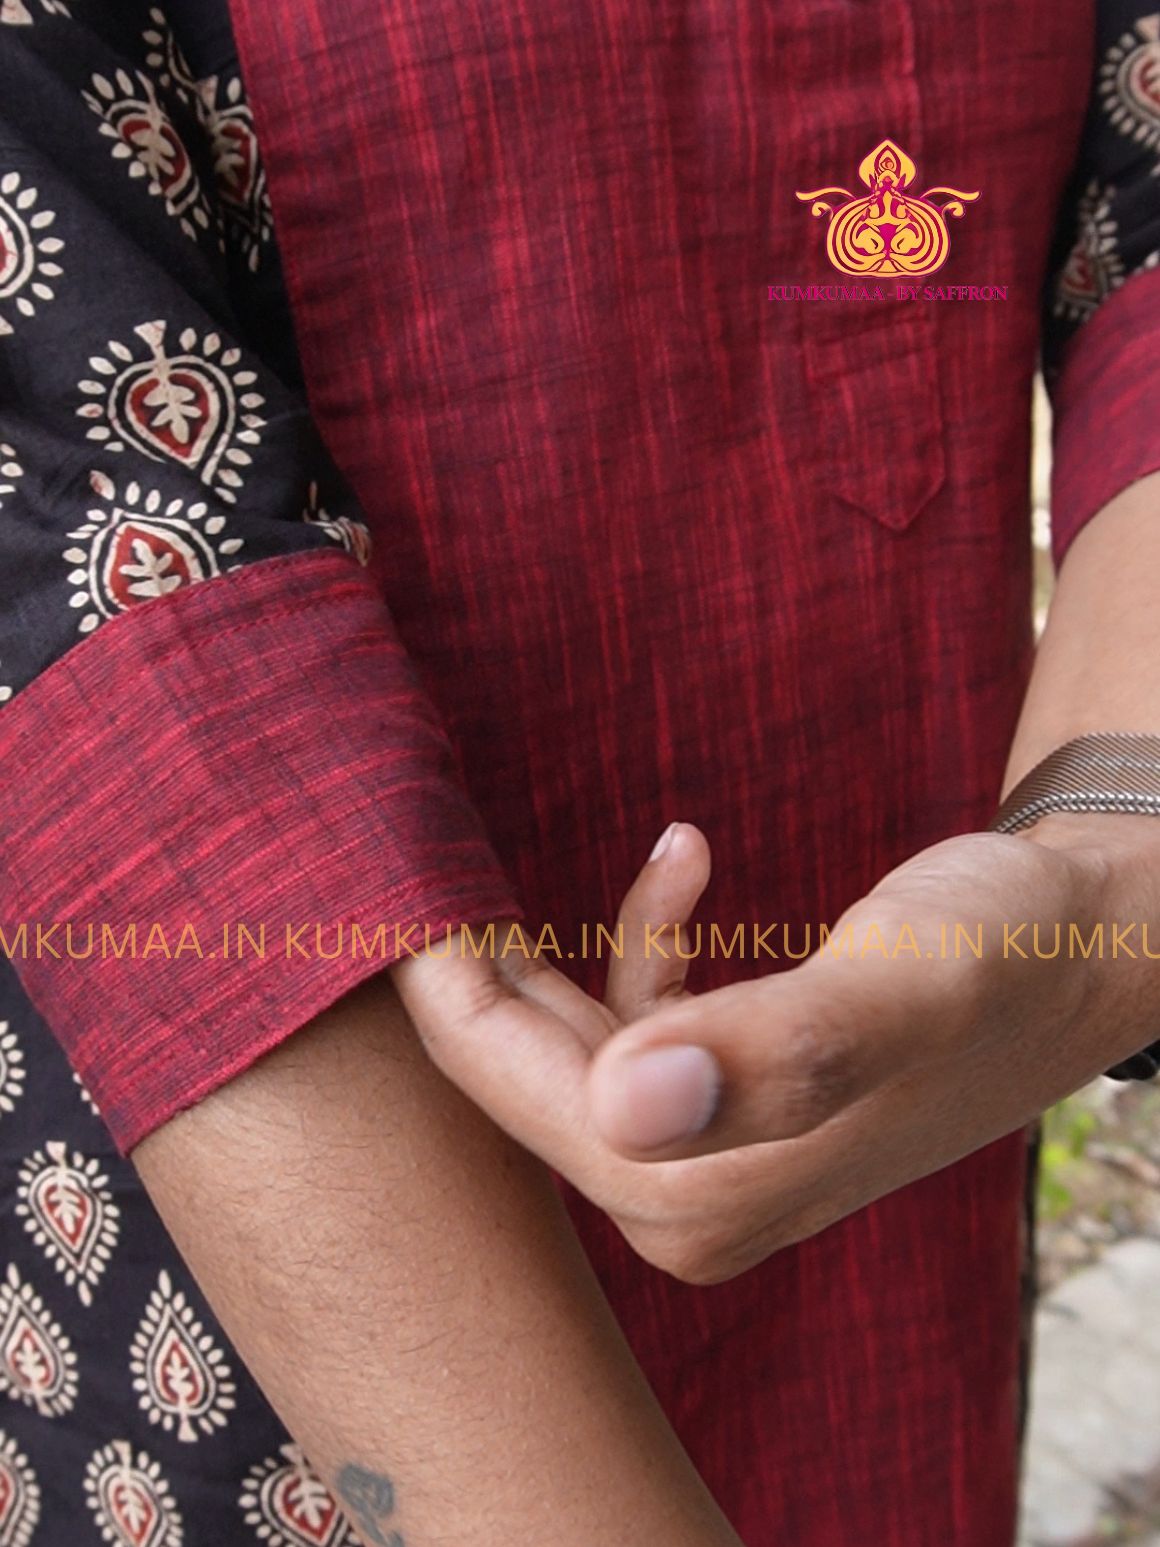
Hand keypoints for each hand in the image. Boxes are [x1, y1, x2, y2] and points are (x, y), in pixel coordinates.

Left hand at [394, 815, 1159, 1282]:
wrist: (1082, 947)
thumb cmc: (1001, 958)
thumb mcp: (899, 989)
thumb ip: (774, 1052)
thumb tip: (628, 1102)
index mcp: (702, 1194)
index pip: (512, 1086)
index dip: (438, 980)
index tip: (378, 880)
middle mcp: (691, 1200)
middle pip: (523, 1074)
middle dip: (470, 964)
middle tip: (413, 851)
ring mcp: (709, 1157)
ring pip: (572, 1044)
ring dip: (558, 943)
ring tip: (536, 846)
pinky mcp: (733, 1105)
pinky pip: (644, 1023)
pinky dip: (650, 941)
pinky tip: (689, 854)